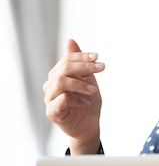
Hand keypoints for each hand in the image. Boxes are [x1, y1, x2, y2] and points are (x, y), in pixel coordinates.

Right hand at [43, 39, 104, 153]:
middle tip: (102, 67)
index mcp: (58, 76)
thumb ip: (79, 62)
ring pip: (60, 82)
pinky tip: (87, 103)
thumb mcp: (87, 79)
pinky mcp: (52, 113)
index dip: (82, 56)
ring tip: (94, 90)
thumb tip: (70, 39)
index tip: (98, 57)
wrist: (89, 126)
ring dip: (80, 84)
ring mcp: (50, 99)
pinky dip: (77, 99)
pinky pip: (61, 100)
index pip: (66, 60)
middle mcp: (51, 86)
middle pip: (63, 69)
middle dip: (84, 66)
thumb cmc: (88, 102)